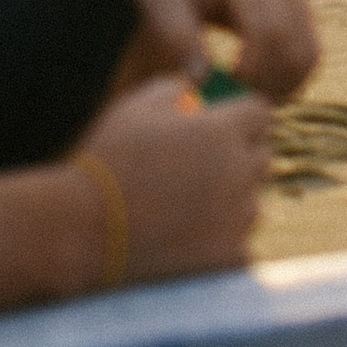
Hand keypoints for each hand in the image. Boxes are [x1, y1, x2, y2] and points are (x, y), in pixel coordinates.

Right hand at [73, 72, 273, 281]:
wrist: (84, 228)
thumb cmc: (109, 160)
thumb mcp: (137, 107)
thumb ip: (176, 88)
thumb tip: (194, 86)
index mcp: (223, 131)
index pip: (260, 114)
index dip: (241, 118)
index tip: (223, 127)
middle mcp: (239, 173)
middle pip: (261, 157)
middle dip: (240, 157)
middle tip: (203, 169)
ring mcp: (237, 219)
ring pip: (251, 204)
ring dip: (232, 203)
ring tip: (188, 209)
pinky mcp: (228, 260)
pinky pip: (240, 247)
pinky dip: (223, 246)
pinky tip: (192, 242)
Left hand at [129, 0, 320, 102]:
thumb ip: (179, 38)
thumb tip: (202, 82)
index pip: (271, 31)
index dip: (254, 71)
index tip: (225, 87)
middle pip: (299, 45)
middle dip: (273, 84)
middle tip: (239, 102)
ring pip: (311, 51)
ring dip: (287, 83)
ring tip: (248, 97)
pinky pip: (307, 46)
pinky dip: (289, 73)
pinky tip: (257, 84)